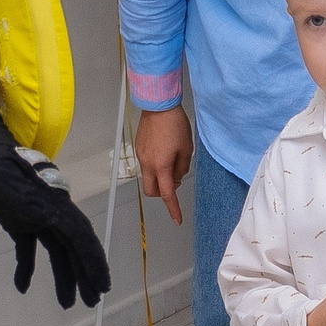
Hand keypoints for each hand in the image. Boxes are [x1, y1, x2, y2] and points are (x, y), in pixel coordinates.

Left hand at [0, 124, 111, 307]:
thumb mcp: (8, 179)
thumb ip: (30, 203)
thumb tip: (52, 222)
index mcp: (51, 200)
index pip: (81, 236)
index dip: (94, 262)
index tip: (102, 285)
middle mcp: (48, 207)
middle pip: (72, 246)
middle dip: (84, 274)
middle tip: (92, 301)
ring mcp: (31, 211)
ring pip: (54, 248)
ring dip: (62, 275)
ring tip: (66, 303)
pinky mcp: (13, 215)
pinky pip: (26, 245)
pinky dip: (26, 266)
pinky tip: (23, 286)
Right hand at [134, 105, 193, 223]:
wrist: (158, 106)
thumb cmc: (175, 124)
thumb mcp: (186, 149)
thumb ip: (182, 167)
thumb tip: (176, 177)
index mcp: (161, 166)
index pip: (167, 194)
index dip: (173, 209)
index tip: (177, 219)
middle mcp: (148, 164)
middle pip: (151, 191)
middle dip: (162, 193)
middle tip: (174, 183)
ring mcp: (141, 156)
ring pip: (148, 178)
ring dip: (159, 178)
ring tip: (172, 161)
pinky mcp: (139, 149)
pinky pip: (146, 165)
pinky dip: (155, 166)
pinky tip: (164, 152)